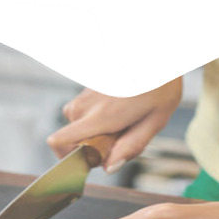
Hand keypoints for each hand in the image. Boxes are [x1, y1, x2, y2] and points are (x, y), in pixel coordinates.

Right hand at [46, 78, 183, 172]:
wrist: (154, 49)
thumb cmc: (160, 83)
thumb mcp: (155, 120)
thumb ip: (131, 147)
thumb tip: (108, 169)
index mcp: (100, 117)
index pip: (58, 141)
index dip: (69, 159)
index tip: (95, 159)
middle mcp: (84, 106)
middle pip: (72, 141)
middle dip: (94, 147)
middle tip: (123, 134)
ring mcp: (83, 96)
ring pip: (79, 128)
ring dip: (98, 132)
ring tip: (125, 120)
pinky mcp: (86, 90)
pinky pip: (85, 115)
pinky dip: (99, 119)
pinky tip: (121, 109)